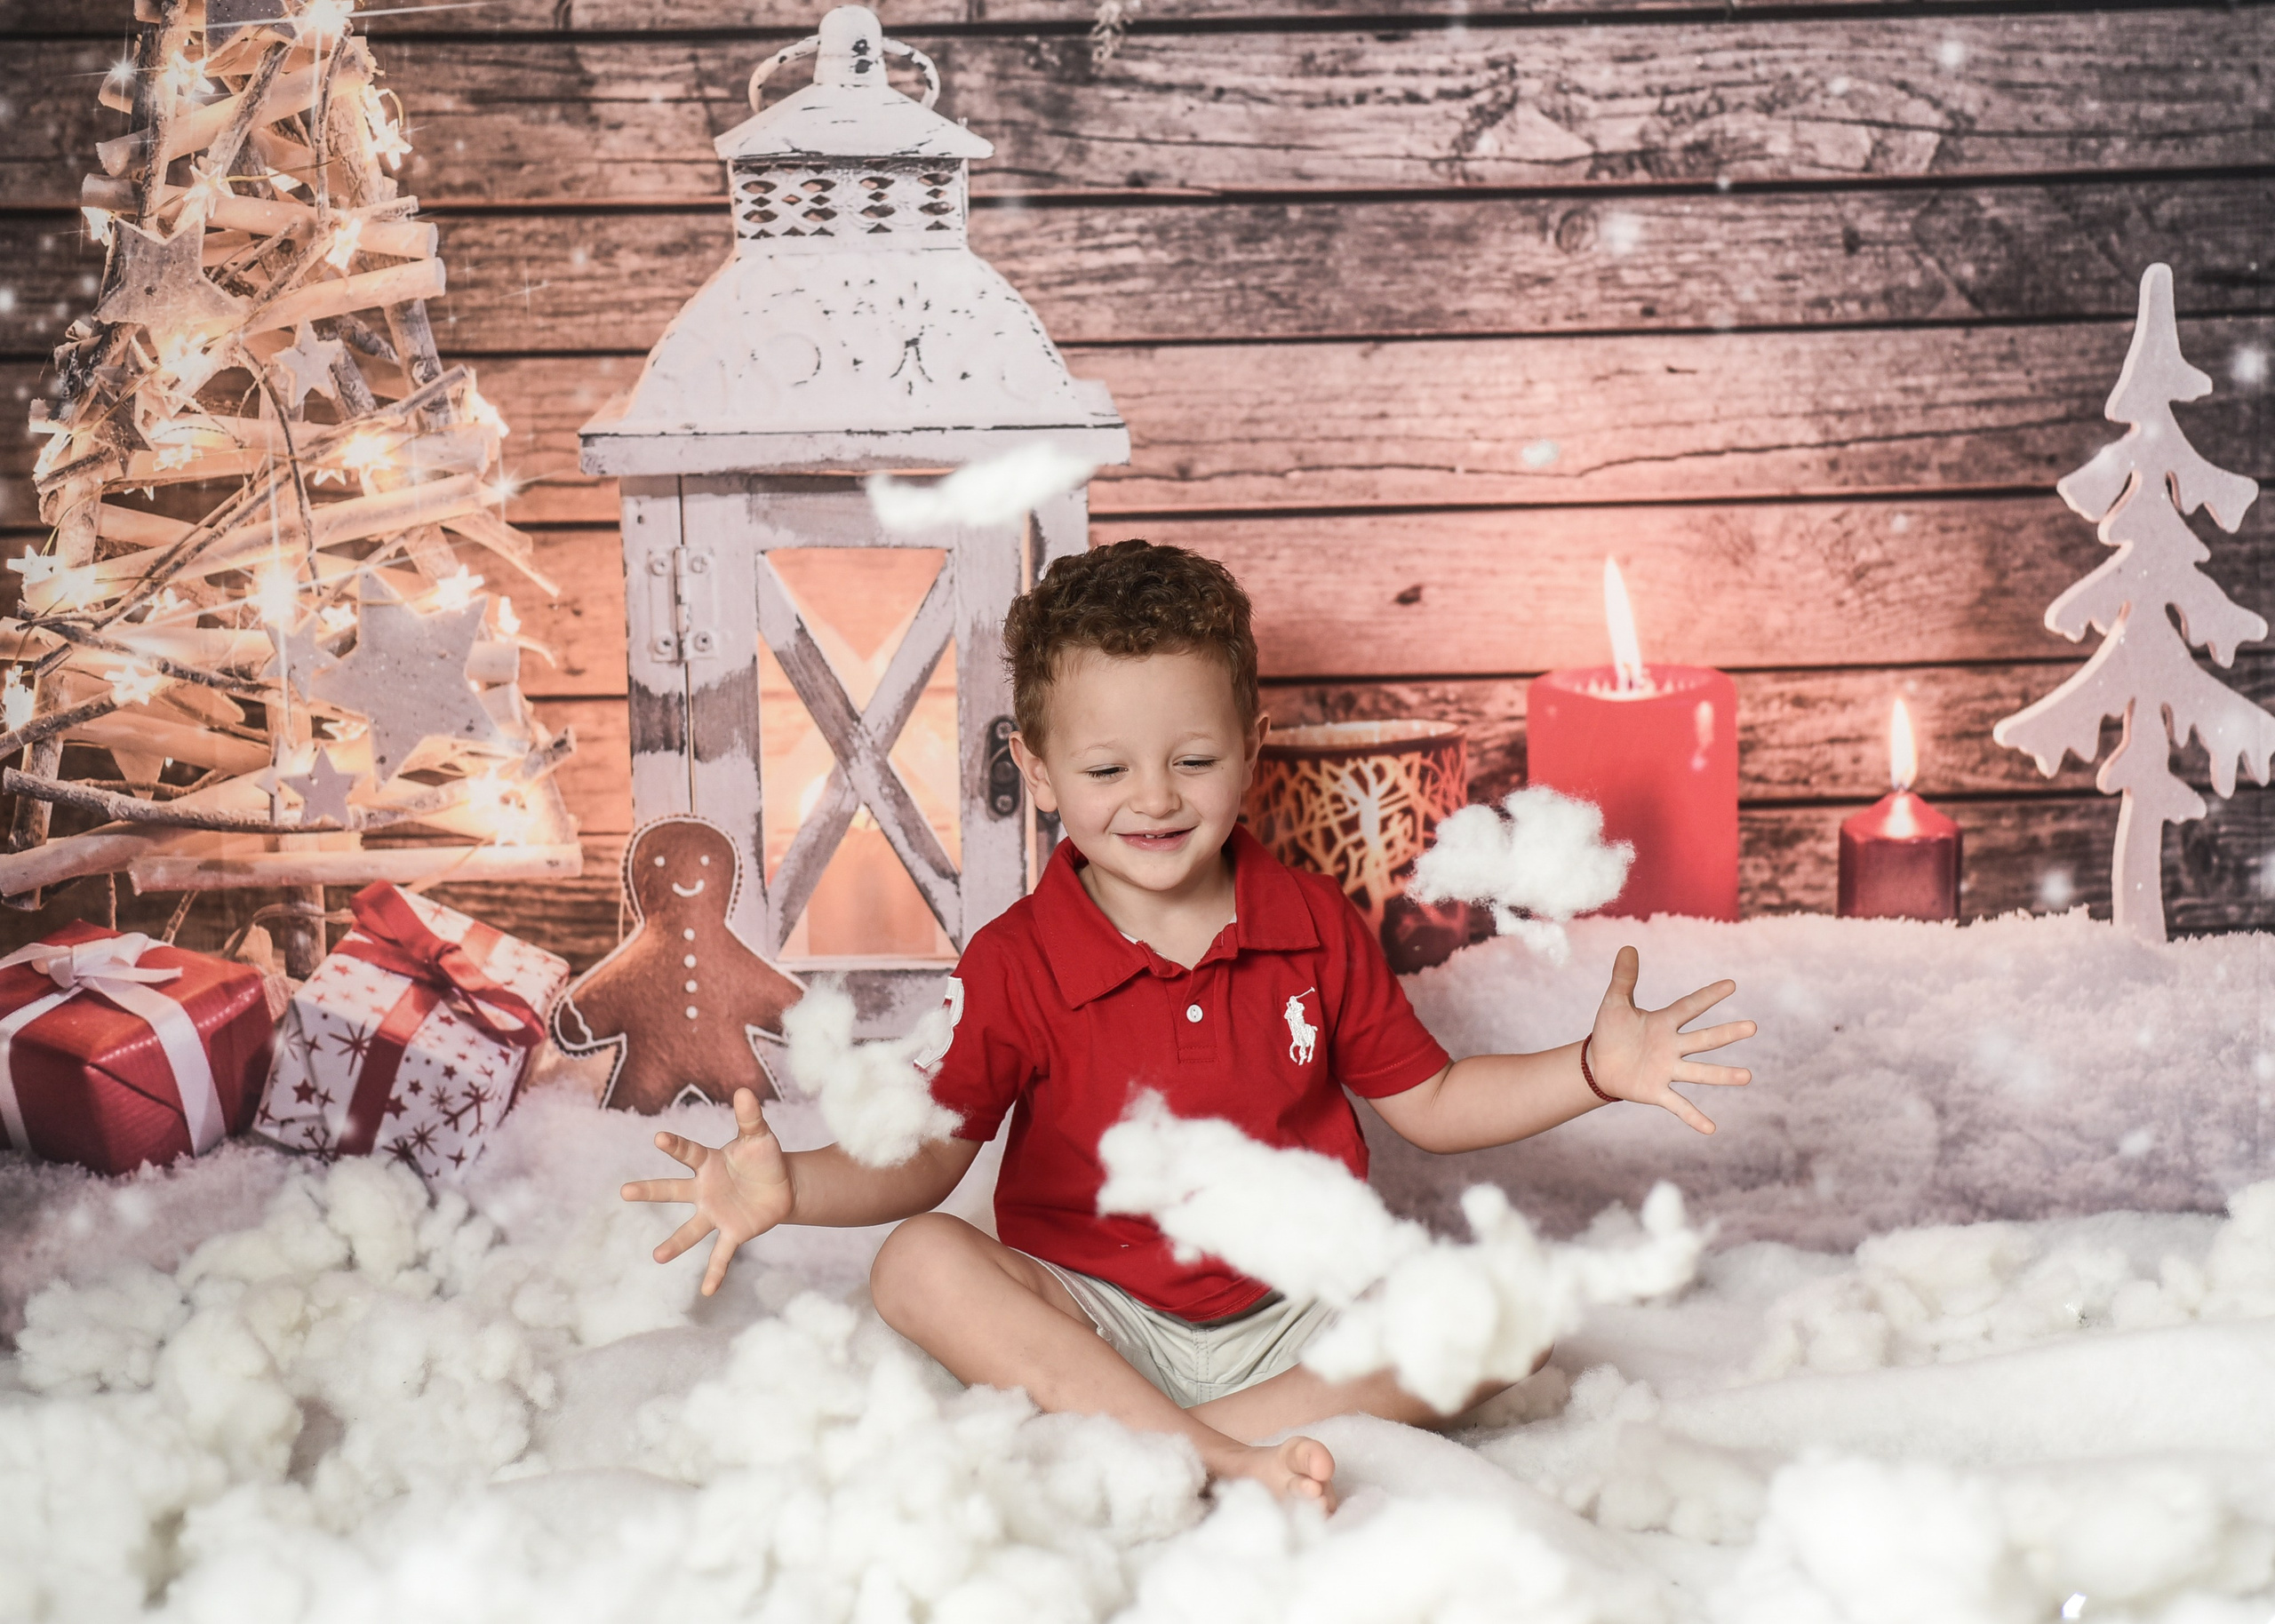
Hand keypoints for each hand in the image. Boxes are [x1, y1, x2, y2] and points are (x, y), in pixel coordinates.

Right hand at [620, 1088, 794, 1294]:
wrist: (782, 1186)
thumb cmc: (763, 1158)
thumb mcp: (759, 1136)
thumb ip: (750, 1117)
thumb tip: (745, 1090)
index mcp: (709, 1163)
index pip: (689, 1153)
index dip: (675, 1145)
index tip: (659, 1138)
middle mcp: (705, 1190)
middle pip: (673, 1191)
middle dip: (651, 1191)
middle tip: (624, 1191)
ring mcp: (716, 1214)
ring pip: (691, 1230)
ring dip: (675, 1244)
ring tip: (657, 1257)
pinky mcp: (733, 1232)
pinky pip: (721, 1255)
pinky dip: (714, 1273)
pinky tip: (707, 1292)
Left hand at [1586, 945, 1755, 1134]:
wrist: (1597, 1064)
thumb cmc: (1610, 1031)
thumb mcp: (1614, 1003)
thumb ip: (1623, 978)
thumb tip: (1627, 947)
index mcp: (1664, 1023)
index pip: (1689, 1007)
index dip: (1708, 996)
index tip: (1731, 984)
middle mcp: (1672, 1046)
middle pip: (1703, 1039)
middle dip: (1726, 1033)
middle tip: (1753, 1027)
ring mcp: (1667, 1070)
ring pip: (1699, 1072)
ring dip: (1722, 1075)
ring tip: (1747, 1077)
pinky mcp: (1656, 1091)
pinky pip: (1679, 1105)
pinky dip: (1693, 1117)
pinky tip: (1711, 1129)